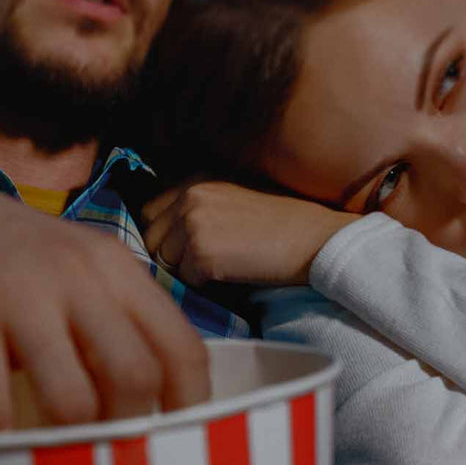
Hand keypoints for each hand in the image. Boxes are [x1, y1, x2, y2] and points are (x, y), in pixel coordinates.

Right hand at [0, 169, 208, 429]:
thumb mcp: (70, 267)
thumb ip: (111, 318)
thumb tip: (152, 403)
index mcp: (114, 266)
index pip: (182, 347)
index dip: (190, 406)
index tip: (176, 441)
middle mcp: (76, 273)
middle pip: (136, 378)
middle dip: (128, 431)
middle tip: (105, 453)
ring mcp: (18, 292)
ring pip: (73, 398)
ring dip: (68, 443)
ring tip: (54, 453)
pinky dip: (1, 435)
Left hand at [141, 181, 360, 286]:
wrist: (315, 240)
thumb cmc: (281, 225)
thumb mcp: (233, 199)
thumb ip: (197, 208)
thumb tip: (162, 240)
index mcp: (195, 179)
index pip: (150, 213)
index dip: (165, 236)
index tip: (187, 248)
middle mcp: (189, 195)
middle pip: (151, 239)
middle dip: (171, 256)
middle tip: (204, 264)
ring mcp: (194, 223)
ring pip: (165, 262)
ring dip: (187, 272)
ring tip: (222, 266)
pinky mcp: (202, 252)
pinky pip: (185, 281)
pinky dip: (205, 285)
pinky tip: (232, 274)